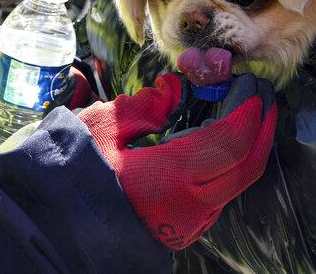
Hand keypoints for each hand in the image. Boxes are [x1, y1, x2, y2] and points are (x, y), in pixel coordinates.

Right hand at [78, 73, 276, 249]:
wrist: (52, 225)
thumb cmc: (73, 171)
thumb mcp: (105, 126)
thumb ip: (148, 105)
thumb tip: (176, 89)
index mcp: (170, 178)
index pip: (231, 142)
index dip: (248, 111)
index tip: (251, 84)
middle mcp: (189, 208)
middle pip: (247, 165)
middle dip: (262, 126)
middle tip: (262, 95)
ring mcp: (188, 224)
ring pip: (237, 184)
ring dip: (249, 146)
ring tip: (246, 113)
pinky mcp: (183, 230)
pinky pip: (220, 196)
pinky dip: (231, 165)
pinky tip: (221, 141)